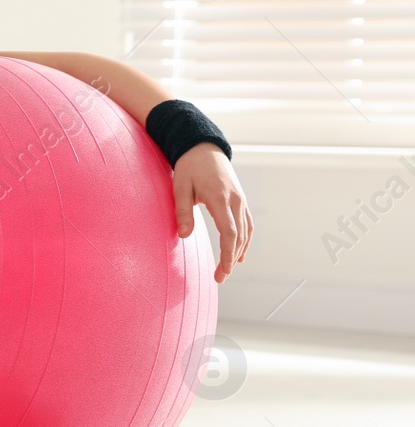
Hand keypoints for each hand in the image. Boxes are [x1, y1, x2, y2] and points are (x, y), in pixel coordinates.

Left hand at [171, 142, 252, 283]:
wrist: (204, 148)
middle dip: (231, 259)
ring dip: (239, 252)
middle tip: (220, 278)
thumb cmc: (189, 167)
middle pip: (239, 236)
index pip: (229, 233)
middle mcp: (235, 200)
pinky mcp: (241, 200)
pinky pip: (247, 224)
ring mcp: (241, 200)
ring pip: (246, 231)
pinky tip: (239, 254)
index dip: (227, 255)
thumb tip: (183, 235)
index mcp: (220, 198)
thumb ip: (182, 211)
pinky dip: (245, 240)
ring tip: (228, 270)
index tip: (222, 273)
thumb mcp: (179, 187)